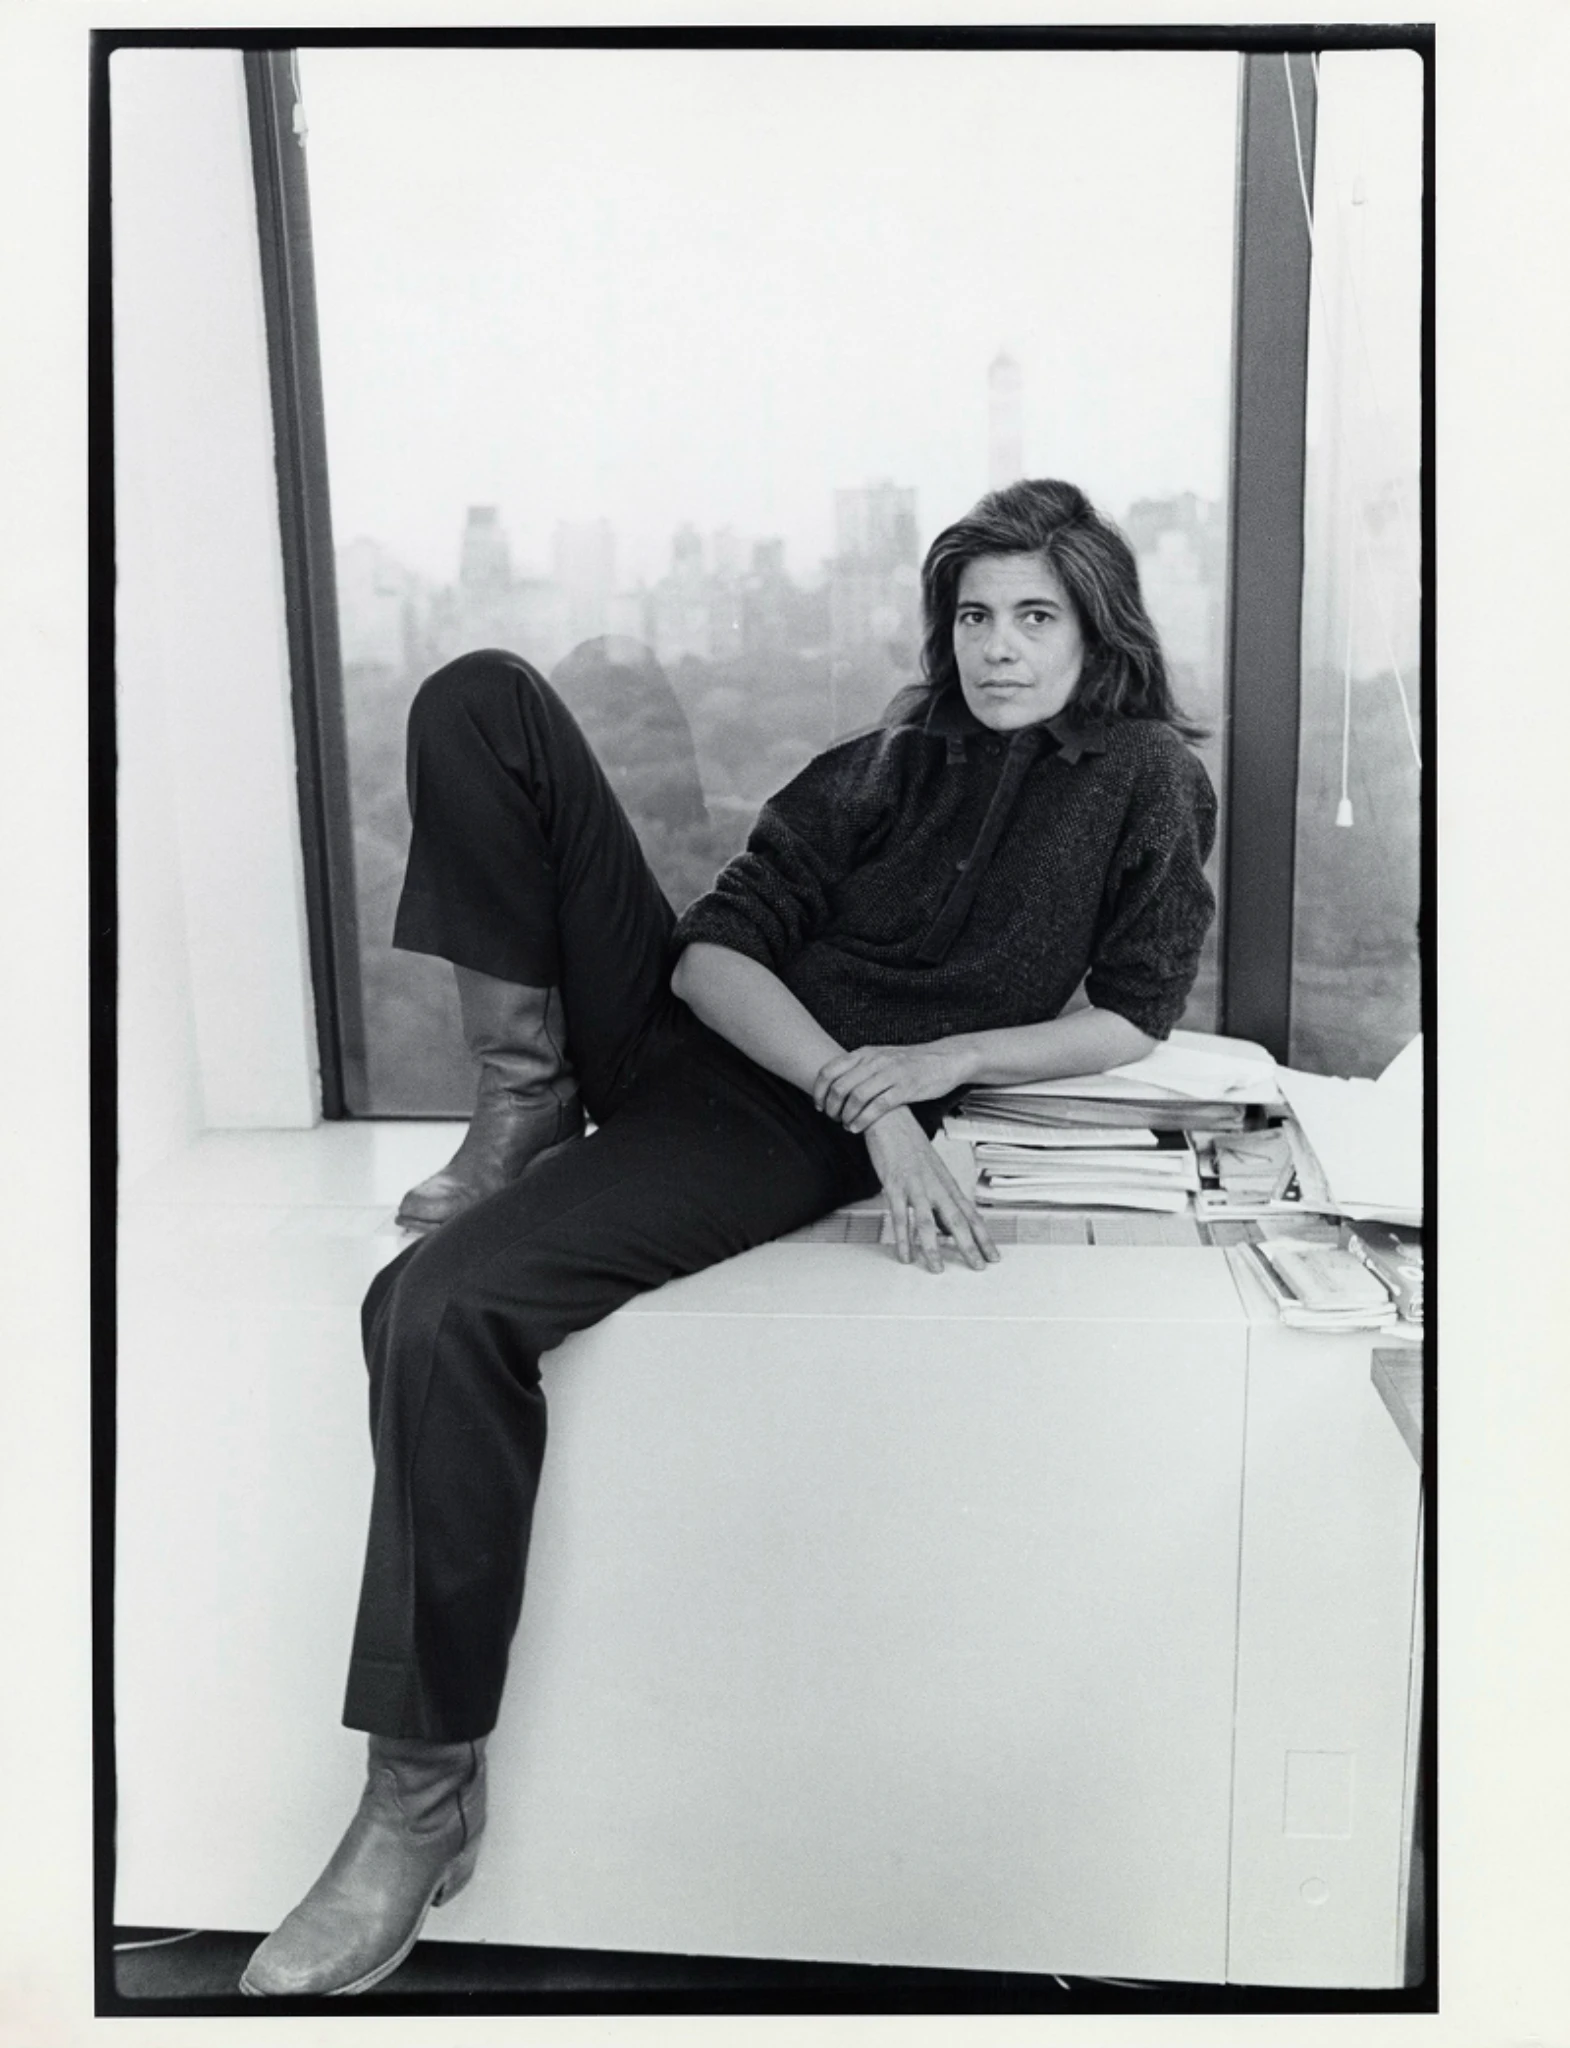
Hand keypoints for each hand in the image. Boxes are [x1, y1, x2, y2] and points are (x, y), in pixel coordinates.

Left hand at [814, 1039, 973, 1132]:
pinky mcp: (905, 1088)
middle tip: (832, 1118)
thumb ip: (859, 1067)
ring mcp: (890, 1074)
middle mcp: (875, 1062)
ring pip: (856, 1098)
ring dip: (846, 1116)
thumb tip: (835, 1083)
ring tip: (846, 1125)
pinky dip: (862, 1121)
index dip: (818, 1091)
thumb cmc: (911, 1062)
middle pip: (840, 1087)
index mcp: (865, 1053)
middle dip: (831, 1108)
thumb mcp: (880, 1056)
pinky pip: (877, 1107)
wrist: (944, 1059)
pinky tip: (858, 1128)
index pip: (829, 1070)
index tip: (818, 1105)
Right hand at [863, 1107, 998, 1274]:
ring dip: (933, 1247)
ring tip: (937, 1270)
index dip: (984, 1236)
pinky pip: (899, 1216)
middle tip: (979, 1267)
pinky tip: (905, 1255)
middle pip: (957, 1220)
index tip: (994, 1256)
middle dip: (969, 1246)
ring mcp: (916, 1186)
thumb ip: (938, 1199)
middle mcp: (936, 1186)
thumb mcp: (931, 1172)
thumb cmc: (909, 1145)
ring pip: (927, 1222)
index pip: (971, 1214)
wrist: (890, 1117)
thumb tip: (943, 1228)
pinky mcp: (894, 1185)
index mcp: (947, 1184)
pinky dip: (902, 1237)